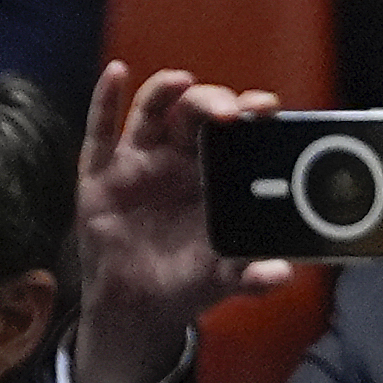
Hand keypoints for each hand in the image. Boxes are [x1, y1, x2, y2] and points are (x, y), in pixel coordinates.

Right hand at [69, 64, 297, 382]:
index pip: (235, 129)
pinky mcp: (100, 175)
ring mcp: (138, 160)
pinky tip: (117, 73)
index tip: (266, 108)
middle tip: (229, 113)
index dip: (250, 112)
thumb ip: (252, 275)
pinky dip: (105, 100)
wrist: (137, 309)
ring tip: (182, 82)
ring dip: (166, 91)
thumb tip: (282, 275)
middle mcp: (177, 155)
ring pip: (152, 111)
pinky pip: (100, 132)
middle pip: (195, 111)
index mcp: (213, 171)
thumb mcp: (223, 278)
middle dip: (213, 103)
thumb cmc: (186, 281)